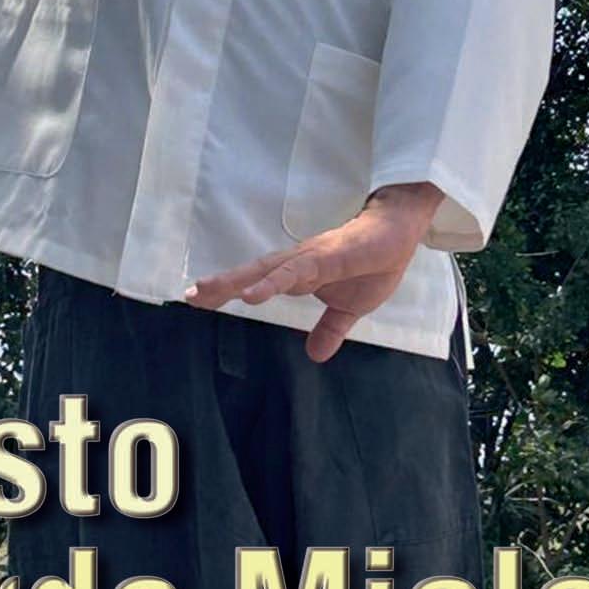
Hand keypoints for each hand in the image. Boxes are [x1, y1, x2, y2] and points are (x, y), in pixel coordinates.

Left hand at [183, 185, 436, 362]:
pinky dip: (271, 282)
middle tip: (189, 297)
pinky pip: (295, 271)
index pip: (256, 282)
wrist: (400, 233)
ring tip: (208, 291)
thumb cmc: (373, 263)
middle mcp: (296, 263)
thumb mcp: (350, 309)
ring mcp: (309, 258)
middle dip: (220, 286)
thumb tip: (315, 355)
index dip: (227, 290)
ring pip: (266, 270)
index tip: (196, 299)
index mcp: (299, 274)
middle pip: (251, 274)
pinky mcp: (327, 256)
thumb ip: (330, 328)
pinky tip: (253, 293)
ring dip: (237, 281)